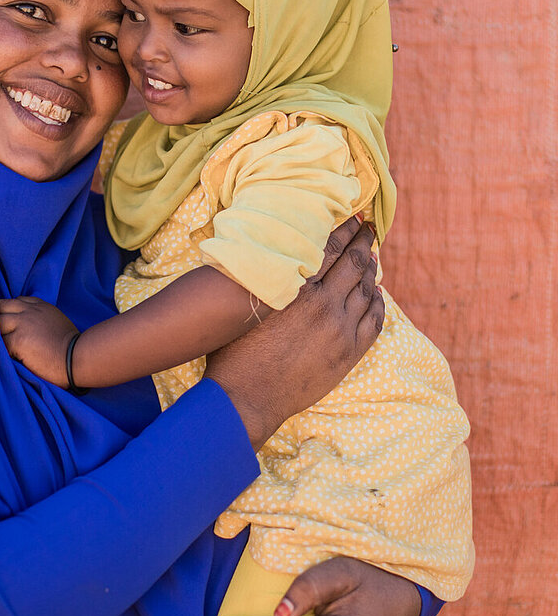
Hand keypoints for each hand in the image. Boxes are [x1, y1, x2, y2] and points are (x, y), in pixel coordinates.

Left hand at [0, 296, 76, 385]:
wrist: (77, 358)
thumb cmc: (71, 347)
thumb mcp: (57, 322)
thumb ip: (41, 319)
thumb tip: (28, 330)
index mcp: (40, 306)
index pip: (16, 301)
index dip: (11, 313)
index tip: (12, 327)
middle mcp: (29, 310)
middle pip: (1, 306)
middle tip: (2, 336)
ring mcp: (22, 323)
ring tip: (3, 348)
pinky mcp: (17, 339)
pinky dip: (0, 350)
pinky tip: (7, 357)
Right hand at [204, 218, 383, 449]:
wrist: (249, 397)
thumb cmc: (237, 350)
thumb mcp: (248, 306)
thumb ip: (265, 280)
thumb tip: (268, 256)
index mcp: (298, 288)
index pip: (332, 248)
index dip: (347, 230)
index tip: (355, 218)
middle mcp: (325, 304)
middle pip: (355, 264)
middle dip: (364, 244)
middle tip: (368, 231)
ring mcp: (341, 330)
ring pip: (367, 290)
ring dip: (371, 272)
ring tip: (371, 259)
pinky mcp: (349, 353)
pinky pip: (374, 320)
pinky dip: (378, 303)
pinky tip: (376, 294)